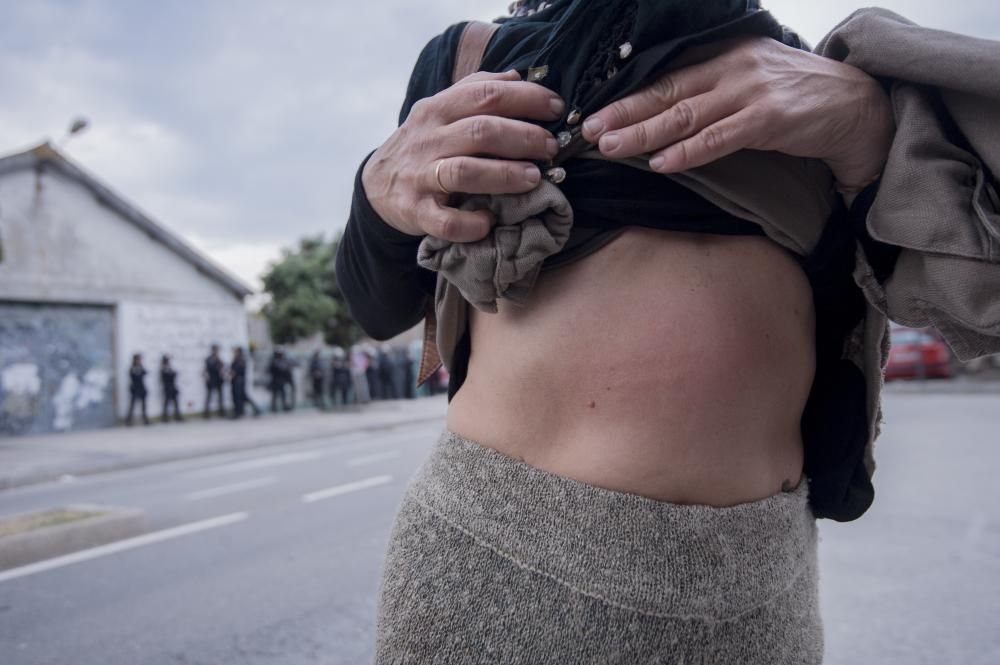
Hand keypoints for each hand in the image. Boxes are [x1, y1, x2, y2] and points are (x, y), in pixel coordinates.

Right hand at [362, 70, 563, 241]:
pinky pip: (444, 220)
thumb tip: (517, 76)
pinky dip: (470, 223)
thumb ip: (475, 90)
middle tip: (550, 148)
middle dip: (523, 137)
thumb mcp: (440, 111)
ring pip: (464, 172)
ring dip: (504, 174)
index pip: (485, 94)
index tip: (556, 108)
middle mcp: (428, 139)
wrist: (376, 186)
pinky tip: (489, 222)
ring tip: (533, 178)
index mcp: (438, 109)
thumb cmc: (423, 147)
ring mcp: (420, 175)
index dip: (526, 98)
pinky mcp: (415, 211)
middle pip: (481, 131)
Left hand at [581, 37, 894, 191]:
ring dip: (644, 133)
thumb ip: (711, 90)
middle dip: (624, 114)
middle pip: (667, 93)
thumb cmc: (797, 97)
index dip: (628, 98)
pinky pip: (719, 138)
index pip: (666, 78)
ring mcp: (751, 91)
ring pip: (686, 115)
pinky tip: (661, 162)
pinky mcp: (770, 118)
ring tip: (611, 147)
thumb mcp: (750, 80)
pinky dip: (688, 151)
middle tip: (588, 131)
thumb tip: (664, 113)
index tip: (594, 114)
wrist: (856, 106)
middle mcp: (732, 68)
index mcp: (724, 56)